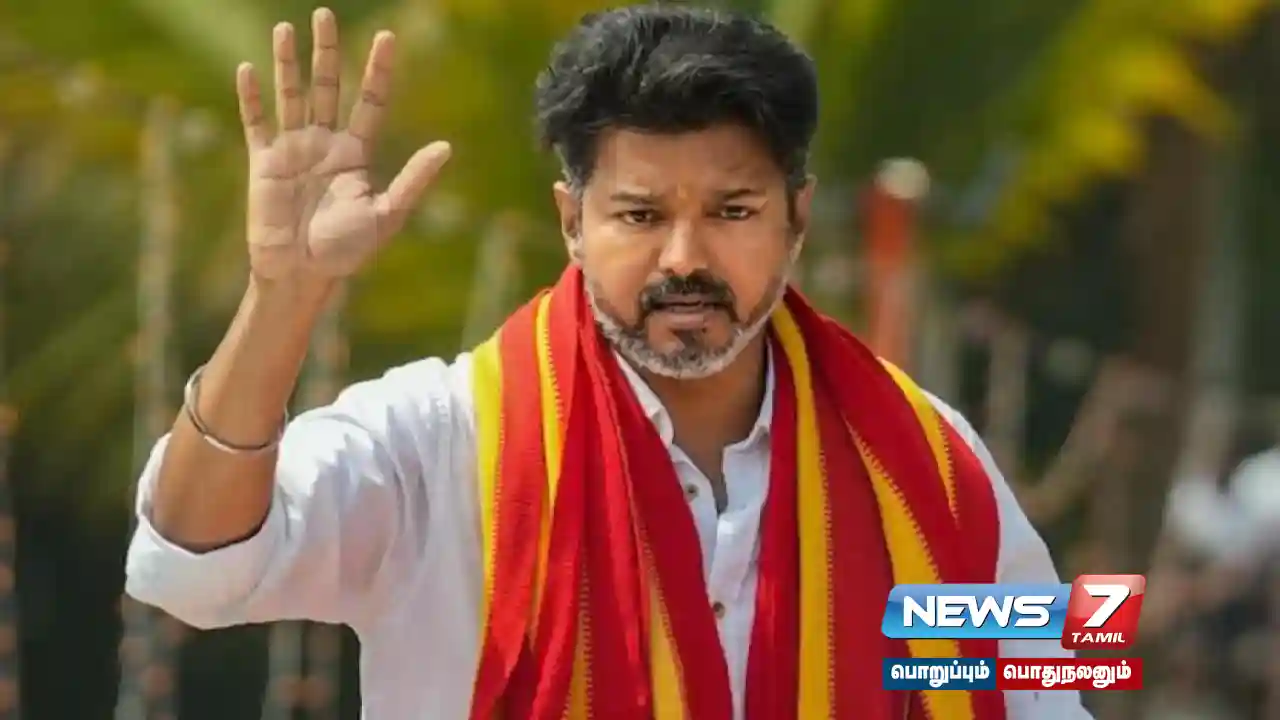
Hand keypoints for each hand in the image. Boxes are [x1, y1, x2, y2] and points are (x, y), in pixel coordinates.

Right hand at [237, 8, 450, 281]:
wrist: (302, 275)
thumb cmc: (347, 251)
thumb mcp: (387, 214)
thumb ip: (413, 179)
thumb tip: (446, 147)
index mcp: (356, 153)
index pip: (370, 101)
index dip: (377, 70)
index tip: (387, 38)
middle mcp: (325, 144)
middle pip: (328, 87)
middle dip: (327, 52)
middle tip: (326, 14)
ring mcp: (293, 150)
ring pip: (292, 96)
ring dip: (288, 63)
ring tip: (287, 28)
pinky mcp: (264, 163)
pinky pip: (256, 123)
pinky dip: (251, 98)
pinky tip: (248, 68)